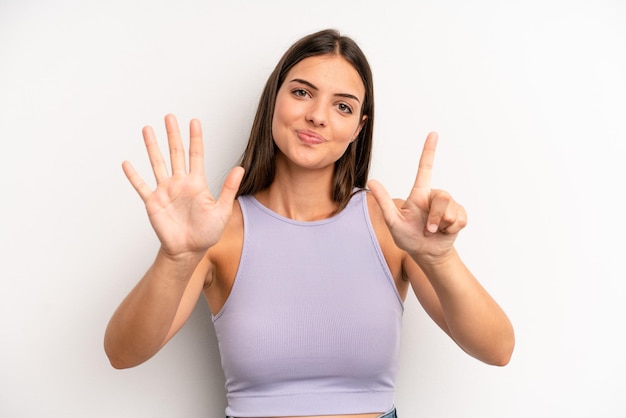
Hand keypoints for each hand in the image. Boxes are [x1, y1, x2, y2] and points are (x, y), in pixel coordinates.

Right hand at [122, 114, 243, 257]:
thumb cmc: (207, 232)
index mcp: (197, 183)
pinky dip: (134, 176)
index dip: (195, 138)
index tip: (194, 121)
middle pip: (176, 153)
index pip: (196, 155)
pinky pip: (141, 186)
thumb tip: (240, 169)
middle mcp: (180, 183)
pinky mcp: (153, 202)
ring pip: (157, 163)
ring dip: (152, 147)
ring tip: (147, 129)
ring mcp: (165, 191)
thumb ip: (229, 188)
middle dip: (172, 135)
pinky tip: (127, 163)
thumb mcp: (222, 210)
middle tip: (170, 117)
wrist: (189, 250)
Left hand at [368, 132, 466, 263]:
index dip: (429, 151)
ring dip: (441, 225)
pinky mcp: (460, 215)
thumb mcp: (393, 221)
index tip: (433, 134)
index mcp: (420, 194)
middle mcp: (435, 196)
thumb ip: (384, 202)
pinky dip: (451, 229)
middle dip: (435, 217)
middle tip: (428, 230)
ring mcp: (449, 206)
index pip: (425, 168)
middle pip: (442, 197)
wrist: (427, 253)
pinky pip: (460, 219)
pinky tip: (446, 232)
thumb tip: (371, 182)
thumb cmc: (408, 237)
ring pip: (450, 209)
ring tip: (434, 231)